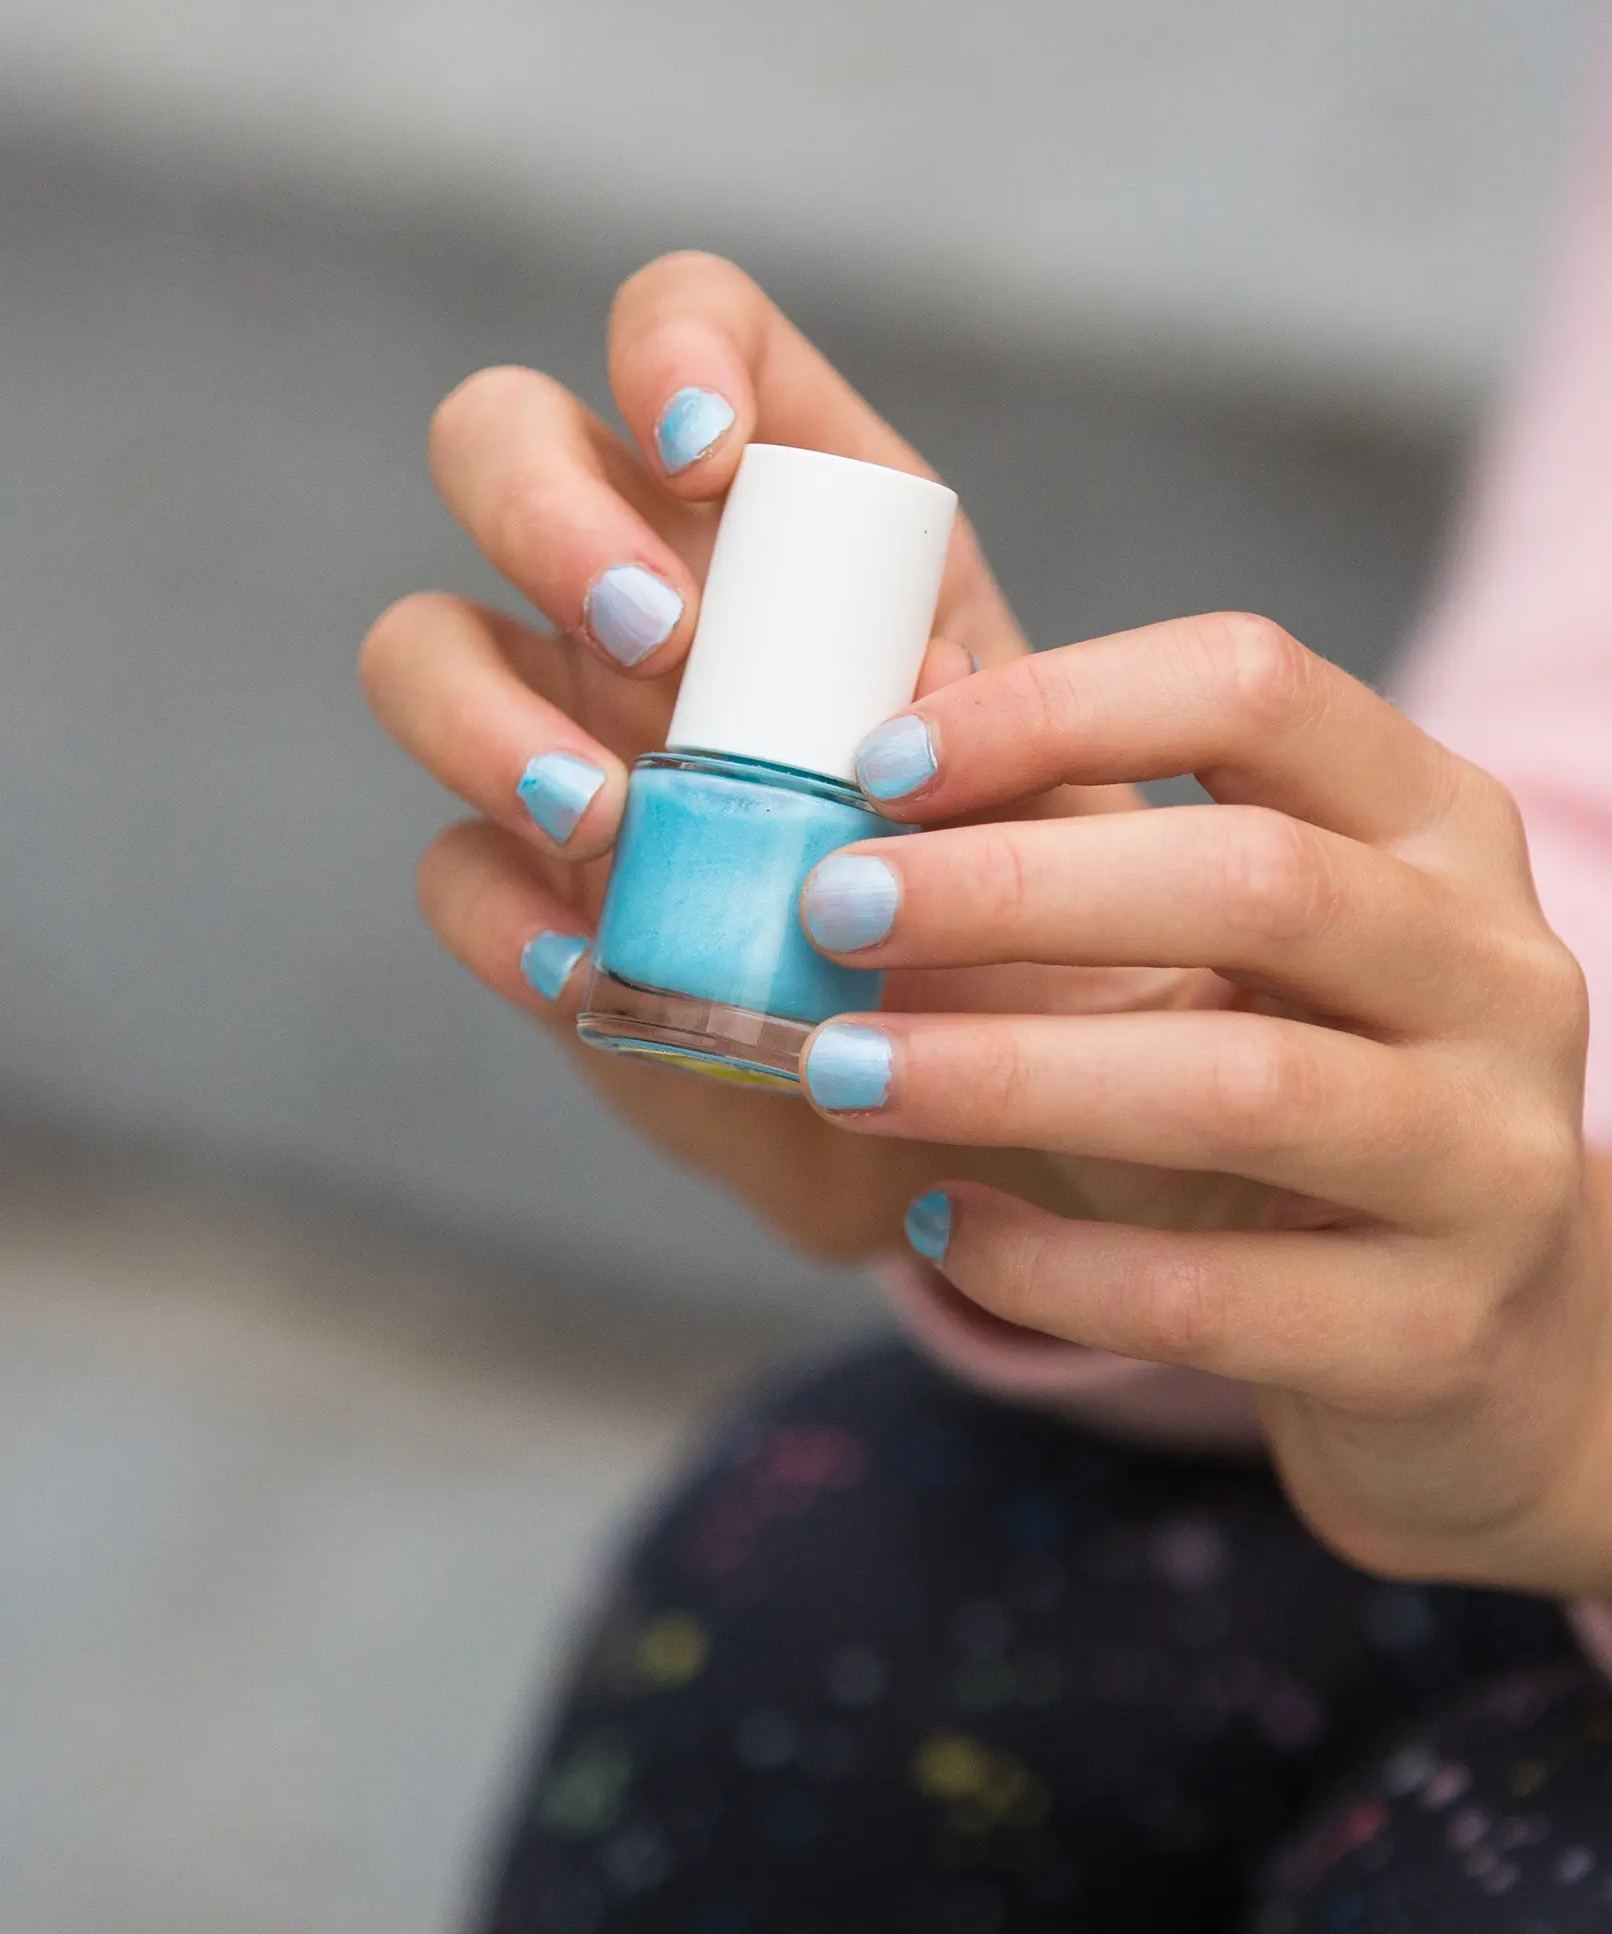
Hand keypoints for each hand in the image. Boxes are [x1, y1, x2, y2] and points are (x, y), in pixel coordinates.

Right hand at [360, 252, 1136, 1256]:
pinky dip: (502, 913)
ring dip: (485, 716)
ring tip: (601, 814)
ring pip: (423, 644)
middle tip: (655, 638)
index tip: (705, 455)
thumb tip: (922, 692)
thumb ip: (998, 734)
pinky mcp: (525, 888)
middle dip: (545, 511)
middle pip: (499, 440)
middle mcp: (651, 595)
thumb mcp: (1046, 808)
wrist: (955, 1091)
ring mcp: (566, 735)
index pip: (690, 332)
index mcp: (792, 521)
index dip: (670, 347)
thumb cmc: (1019, 914)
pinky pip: (449, 865)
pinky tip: (585, 968)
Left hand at [794, 616, 1611, 1595]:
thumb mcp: (1215, 950)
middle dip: (1014, 888)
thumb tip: (909, 703)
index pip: (1257, 691)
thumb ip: (1075, 830)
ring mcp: (1488, 1156)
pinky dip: (1048, 1264)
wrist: (1477, 1337)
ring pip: (1243, 1088)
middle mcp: (1493, 969)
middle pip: (1257, 880)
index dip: (1058, 707)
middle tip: (830, 909)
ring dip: (1009, 1073)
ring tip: (841, 1070)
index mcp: (1434, 825)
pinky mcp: (1434, 1329)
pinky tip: (938, 1229)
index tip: (879, 763)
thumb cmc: (1302, 1099)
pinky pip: (1212, 1295)